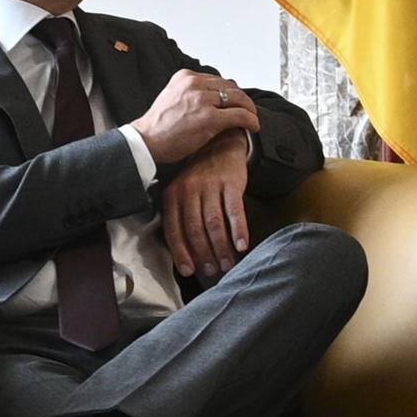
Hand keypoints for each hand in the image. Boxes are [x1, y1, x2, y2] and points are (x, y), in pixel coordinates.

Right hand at [133, 69, 260, 164]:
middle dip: (243, 100)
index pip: (218, 80)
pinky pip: (240, 115)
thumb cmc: (157, 126)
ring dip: (250, 110)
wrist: (146, 141)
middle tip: (249, 111)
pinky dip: (251, 120)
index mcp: (185, 77)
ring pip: (238, 99)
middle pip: (231, 88)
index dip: (231, 92)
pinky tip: (253, 127)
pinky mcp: (210, 117)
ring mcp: (203, 100)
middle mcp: (194, 84)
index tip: (236, 102)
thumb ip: (191, 93)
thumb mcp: (172, 96)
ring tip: (252, 119)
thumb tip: (213, 96)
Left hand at [161, 129, 251, 278]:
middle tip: (213, 269)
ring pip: (214, 224)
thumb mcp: (184, 192)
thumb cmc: (202, 177)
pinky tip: (242, 245)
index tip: (190, 270)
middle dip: (204, 254)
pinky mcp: (231, 183)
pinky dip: (239, 231)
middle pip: (195, 229)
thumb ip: (182, 217)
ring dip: (221, 247)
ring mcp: (210, 186)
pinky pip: (234, 211)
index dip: (182, 253)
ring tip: (228, 263)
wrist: (221, 146)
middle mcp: (189, 190)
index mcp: (173, 195)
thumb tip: (187, 254)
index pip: (174, 230)